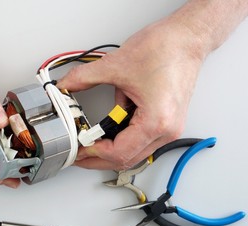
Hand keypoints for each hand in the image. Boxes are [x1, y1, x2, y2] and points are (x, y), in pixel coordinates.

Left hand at [58, 0, 247, 169]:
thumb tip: (66, 86)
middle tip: (79, 154)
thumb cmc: (166, 49)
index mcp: (156, 121)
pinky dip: (122, 140)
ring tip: (89, 143)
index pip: (119, 152)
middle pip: (127, 159)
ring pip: (134, 153)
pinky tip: (107, 132)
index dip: (94, 153)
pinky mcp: (166, 122)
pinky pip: (141, 141)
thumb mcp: (115, 65)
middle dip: (99, 159)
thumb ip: (84, 77)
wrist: (187, 38)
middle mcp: (166, 130)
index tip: (79, 149)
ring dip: (110, 151)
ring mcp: (168, 128)